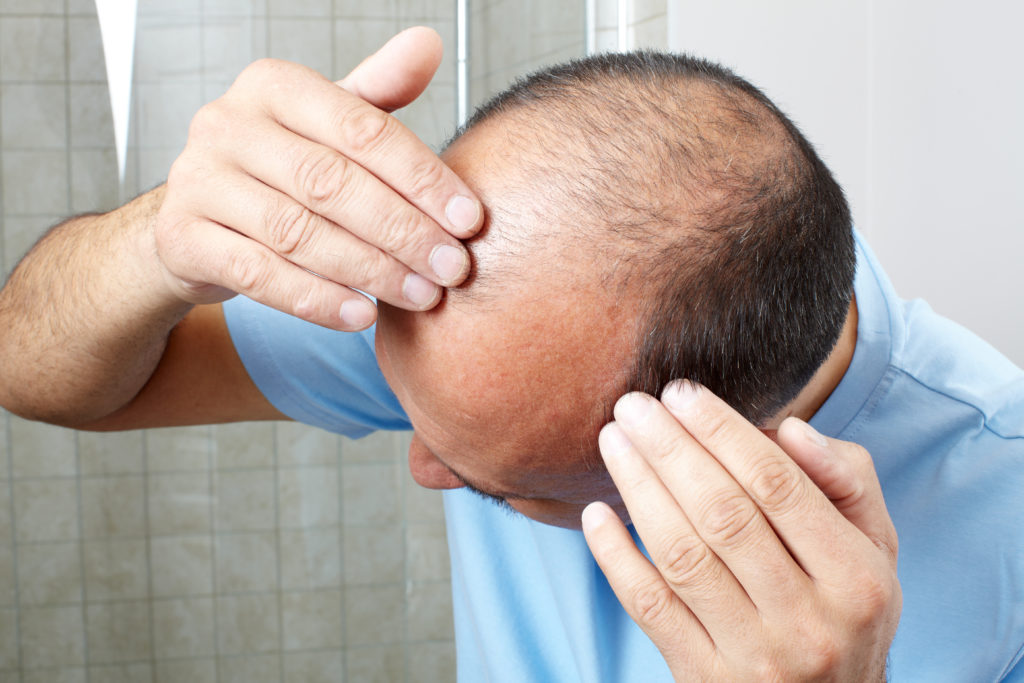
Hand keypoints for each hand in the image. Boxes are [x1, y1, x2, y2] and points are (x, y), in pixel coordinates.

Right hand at [153, 27, 481, 330]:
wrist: (195, 220)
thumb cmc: (277, 168)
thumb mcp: (324, 124)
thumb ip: (376, 95)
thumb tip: (429, 44)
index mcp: (272, 86)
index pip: (361, 129)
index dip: (422, 177)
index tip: (469, 220)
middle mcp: (226, 124)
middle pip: (333, 183)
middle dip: (404, 231)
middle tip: (452, 268)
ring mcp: (198, 181)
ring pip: (299, 232)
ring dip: (370, 270)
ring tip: (421, 295)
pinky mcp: (182, 239)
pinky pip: (259, 275)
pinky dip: (316, 299)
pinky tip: (361, 315)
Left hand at [582, 382, 900, 681]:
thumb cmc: (844, 611)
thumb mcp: (874, 549)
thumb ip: (845, 481)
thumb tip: (791, 428)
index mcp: (856, 578)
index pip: (777, 484)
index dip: (722, 431)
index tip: (682, 394)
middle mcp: (808, 620)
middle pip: (723, 514)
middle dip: (671, 449)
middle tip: (634, 406)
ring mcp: (753, 655)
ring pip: (682, 554)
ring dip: (639, 488)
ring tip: (614, 441)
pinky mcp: (703, 677)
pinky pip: (649, 607)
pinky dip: (615, 557)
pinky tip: (595, 513)